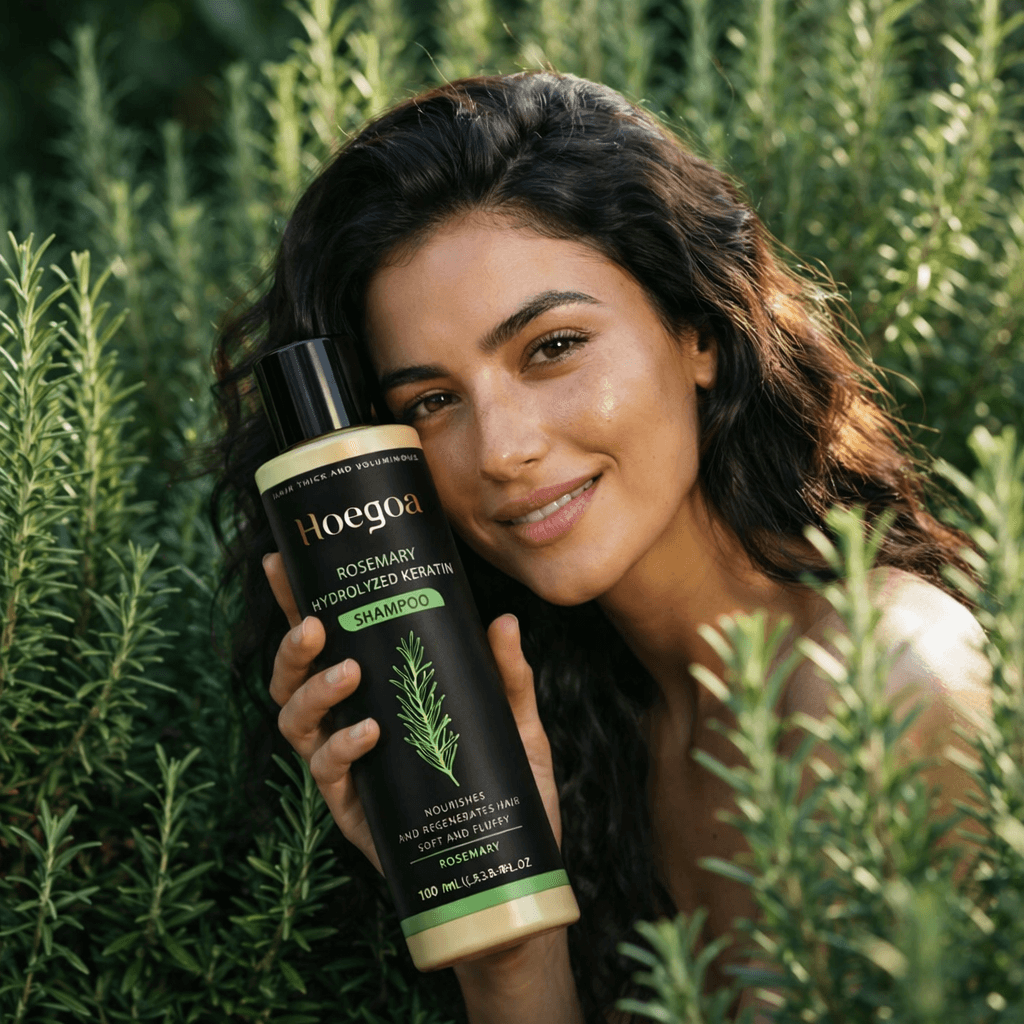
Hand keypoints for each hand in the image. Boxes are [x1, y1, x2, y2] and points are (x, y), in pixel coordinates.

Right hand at [262, 552, 562, 874]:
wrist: (509, 865)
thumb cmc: (505, 786)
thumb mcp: (514, 724)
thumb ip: (507, 676)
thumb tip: (503, 620)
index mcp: (375, 695)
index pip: (328, 642)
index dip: (297, 603)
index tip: (279, 561)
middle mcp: (348, 725)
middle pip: (293, 680)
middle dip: (293, 648)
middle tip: (317, 625)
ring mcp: (346, 769)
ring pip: (294, 723)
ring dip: (312, 692)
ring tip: (350, 673)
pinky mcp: (352, 809)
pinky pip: (326, 773)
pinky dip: (341, 746)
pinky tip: (367, 731)